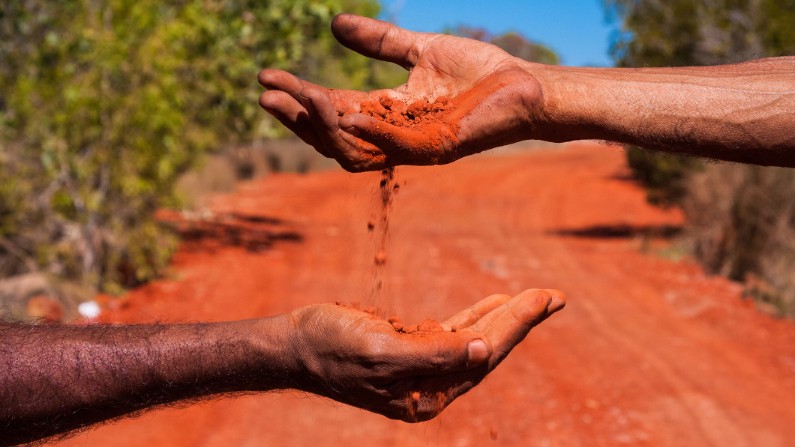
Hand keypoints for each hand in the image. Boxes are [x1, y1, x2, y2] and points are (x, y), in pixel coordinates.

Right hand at [258, 14, 544, 171]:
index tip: (265, 75)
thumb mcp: (418, 50)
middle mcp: (393, 136)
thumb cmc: (479, 72)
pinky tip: (345, 112)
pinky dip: (370, 133)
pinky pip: (396, 148)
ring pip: (355, 150)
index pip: (330, 110)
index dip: (297, 96)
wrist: (526, 84)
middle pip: (332, 136)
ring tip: (301, 96)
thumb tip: (334, 24)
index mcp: (386, 114)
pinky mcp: (439, 148)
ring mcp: (414, 146)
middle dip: (297, 118)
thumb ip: (379, 42)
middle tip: (266, 95)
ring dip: (324, 127)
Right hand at [286, 289, 564, 421]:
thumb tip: (483, 351)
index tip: (543, 298)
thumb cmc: (331, 347)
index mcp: (427, 395)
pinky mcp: (410, 349)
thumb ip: (434, 355)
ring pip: (474, 340)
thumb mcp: (381, 352)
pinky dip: (475, 316)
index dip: (515, 325)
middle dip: (520, 320)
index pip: (483, 356)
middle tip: (555, 295)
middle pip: (486, 350)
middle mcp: (430, 386)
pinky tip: (494, 303)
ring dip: (505, 317)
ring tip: (537, 298)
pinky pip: (453, 332)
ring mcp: (421, 368)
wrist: (295, 343)